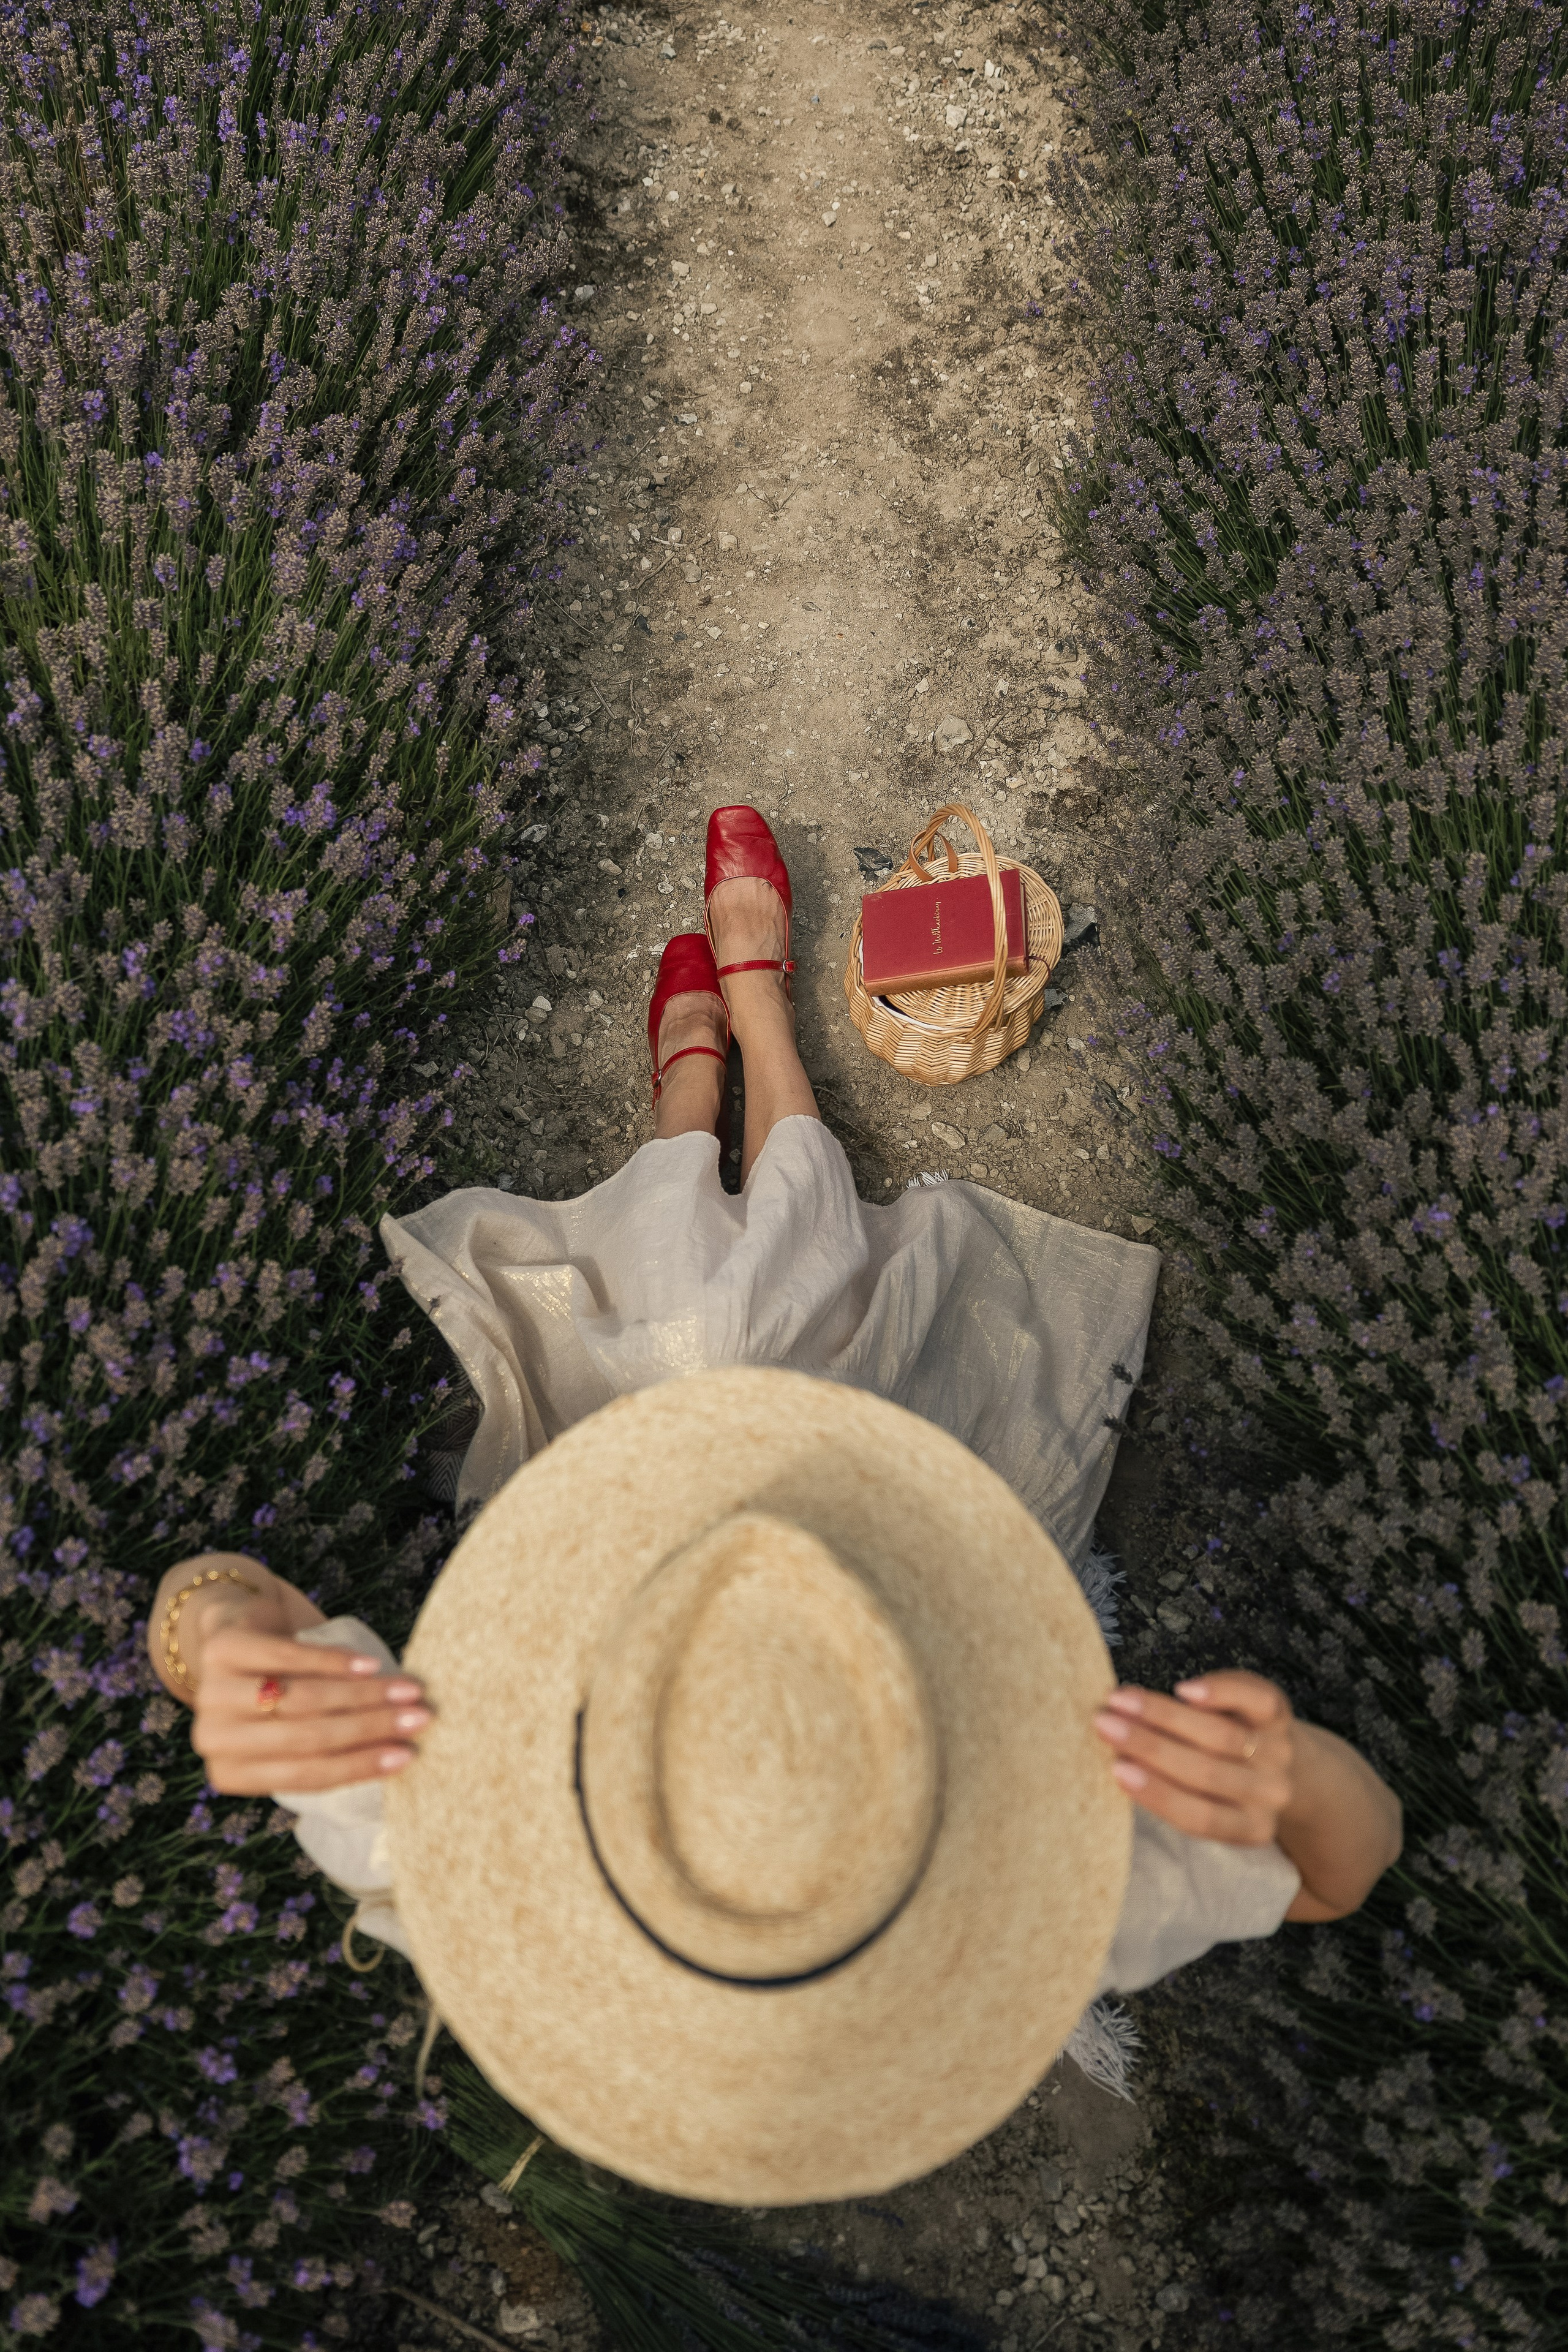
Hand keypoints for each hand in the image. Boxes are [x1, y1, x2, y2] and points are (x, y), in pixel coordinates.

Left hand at [149, 1553, 431, 1795]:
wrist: (232, 1637)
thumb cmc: (274, 1694)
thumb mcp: (289, 1732)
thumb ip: (326, 1748)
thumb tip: (401, 1755)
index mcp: (230, 1774)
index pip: (305, 1776)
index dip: (360, 1766)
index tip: (408, 1756)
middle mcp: (214, 1739)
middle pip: (308, 1737)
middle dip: (371, 1728)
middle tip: (420, 1718)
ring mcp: (214, 1693)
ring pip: (303, 1699)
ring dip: (364, 1696)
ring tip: (407, 1690)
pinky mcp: (224, 1649)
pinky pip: (290, 1658)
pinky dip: (336, 1662)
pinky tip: (371, 1664)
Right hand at [1092, 1670, 1293, 1846]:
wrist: (1290, 1768)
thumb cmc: (1225, 1786)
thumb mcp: (1208, 1806)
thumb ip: (1172, 1793)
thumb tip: (1116, 1762)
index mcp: (1250, 1830)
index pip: (1200, 1817)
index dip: (1157, 1793)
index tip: (1116, 1769)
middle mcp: (1269, 1793)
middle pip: (1206, 1771)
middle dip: (1148, 1745)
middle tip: (1104, 1724)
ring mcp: (1278, 1752)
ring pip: (1220, 1734)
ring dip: (1163, 1714)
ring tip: (1121, 1699)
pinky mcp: (1281, 1714)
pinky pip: (1256, 1699)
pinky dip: (1221, 1691)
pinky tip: (1184, 1688)